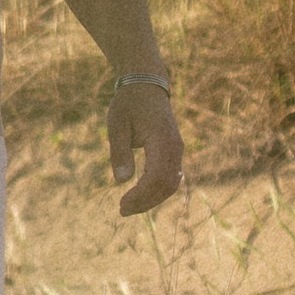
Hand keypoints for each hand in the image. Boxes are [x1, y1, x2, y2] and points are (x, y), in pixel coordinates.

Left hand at [109, 80, 184, 217]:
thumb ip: (119, 151)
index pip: (157, 176)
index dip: (141, 195)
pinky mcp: (174, 153)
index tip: (121, 204)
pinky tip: (138, 196)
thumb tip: (121, 180)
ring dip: (151, 199)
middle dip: (146, 202)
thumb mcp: (117, 124)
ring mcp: (177, 150)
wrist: (147, 85)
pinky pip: (170, 178)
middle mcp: (175, 146)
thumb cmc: (129, 102)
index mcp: (162, 138)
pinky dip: (156, 191)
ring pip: (171, 184)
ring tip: (128, 207)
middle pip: (167, 185)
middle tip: (122, 210)